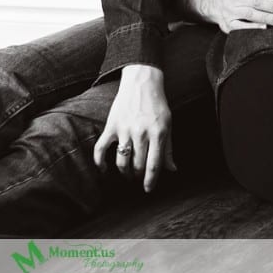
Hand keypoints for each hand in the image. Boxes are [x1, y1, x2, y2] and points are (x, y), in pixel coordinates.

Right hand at [93, 64, 175, 191]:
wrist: (142, 82)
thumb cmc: (158, 105)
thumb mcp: (168, 124)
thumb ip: (169, 148)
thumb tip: (173, 169)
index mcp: (159, 133)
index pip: (155, 164)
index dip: (151, 180)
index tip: (148, 190)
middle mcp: (142, 133)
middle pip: (138, 165)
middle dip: (138, 176)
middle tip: (138, 177)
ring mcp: (125, 130)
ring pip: (122, 161)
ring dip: (124, 171)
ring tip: (127, 173)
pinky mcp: (111, 126)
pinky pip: (101, 149)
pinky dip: (100, 162)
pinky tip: (104, 169)